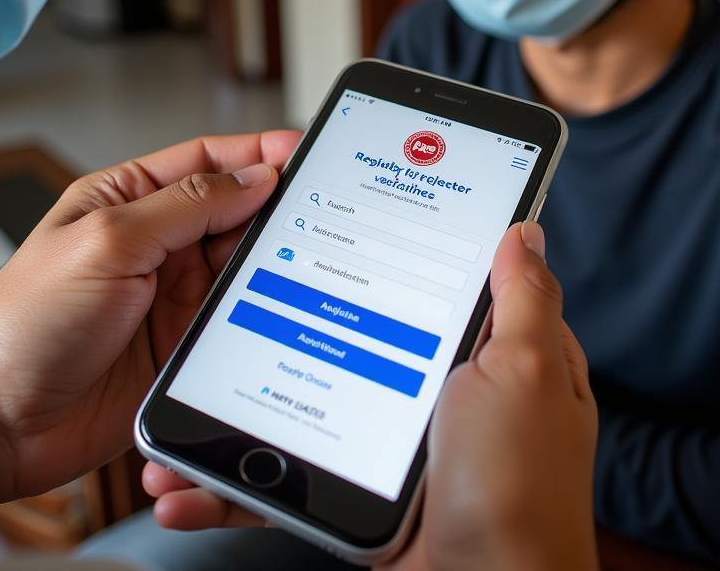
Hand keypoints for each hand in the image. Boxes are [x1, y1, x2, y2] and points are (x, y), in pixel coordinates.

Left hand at [0, 130, 299, 510]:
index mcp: (129, 201)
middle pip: (235, 213)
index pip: (207, 162)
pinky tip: (288, 307)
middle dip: (276, 209)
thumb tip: (254, 176)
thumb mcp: (108, 242)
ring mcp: (172, 296)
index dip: (257, 152)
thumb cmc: (21, 325)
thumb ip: (186, 205)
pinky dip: (267, 312)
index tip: (302, 148)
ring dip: (274, 263)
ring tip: (311, 258)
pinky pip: (240, 320)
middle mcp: (156, 244)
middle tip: (321, 209)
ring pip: (244, 267)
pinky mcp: (184, 345)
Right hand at [144, 222, 598, 570]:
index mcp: (495, 354)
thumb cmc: (520, 483)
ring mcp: (401, 444)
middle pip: (364, 336)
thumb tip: (521, 230)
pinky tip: (192, 486)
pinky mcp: (365, 490)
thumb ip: (522, 298)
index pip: (446, 281)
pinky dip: (240, 486)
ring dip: (252, 407)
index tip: (342, 229)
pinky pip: (295, 478)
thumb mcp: (527, 369)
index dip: (402, 252)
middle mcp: (450, 393)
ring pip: (316, 405)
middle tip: (241, 303)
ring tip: (193, 402)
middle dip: (300, 327)